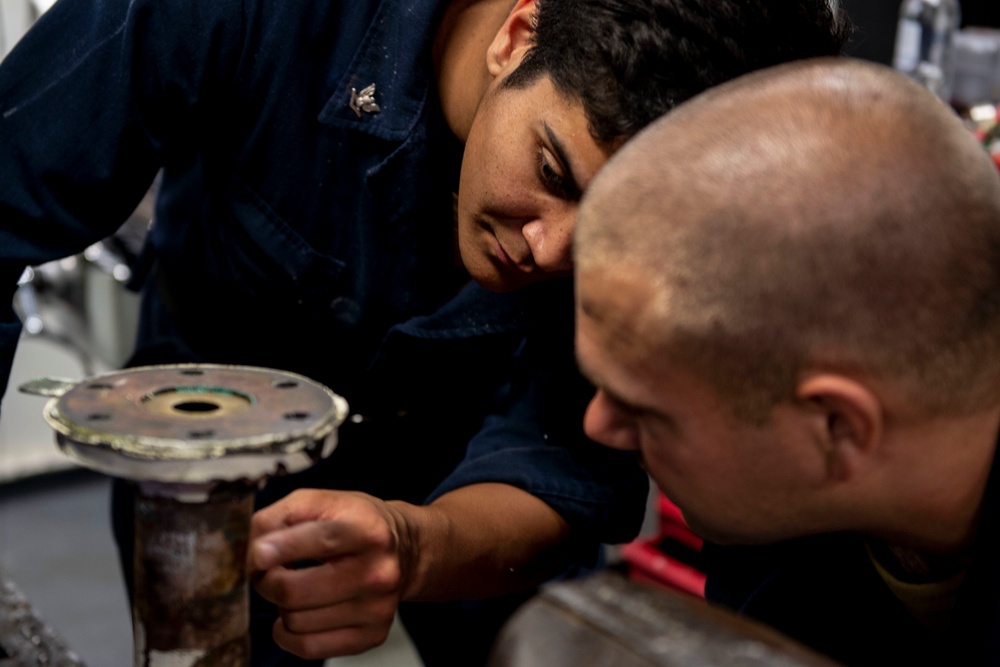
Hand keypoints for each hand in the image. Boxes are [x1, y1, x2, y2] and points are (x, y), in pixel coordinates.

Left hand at [249, 489, 414, 659]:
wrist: (405, 549)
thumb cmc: (357, 523)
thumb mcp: (323, 501)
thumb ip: (281, 515)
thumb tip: (250, 549)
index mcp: (368, 529)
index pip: (322, 540)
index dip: (283, 548)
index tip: (258, 554)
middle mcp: (378, 571)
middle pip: (296, 590)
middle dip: (267, 581)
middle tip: (267, 572)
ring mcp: (377, 607)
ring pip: (296, 621)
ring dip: (280, 606)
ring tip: (291, 589)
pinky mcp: (372, 634)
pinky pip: (309, 647)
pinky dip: (289, 635)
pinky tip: (295, 615)